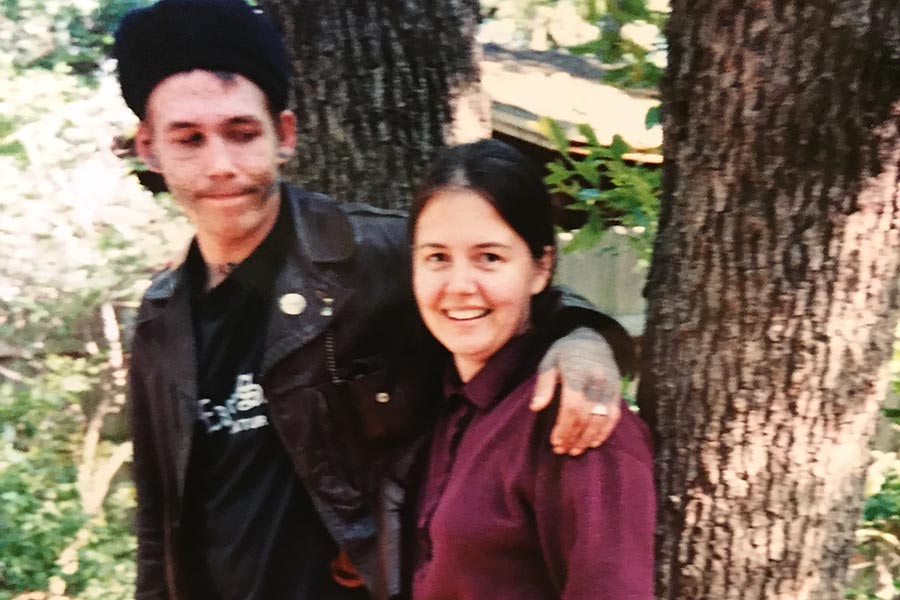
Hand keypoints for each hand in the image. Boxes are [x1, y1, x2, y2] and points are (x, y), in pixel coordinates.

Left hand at [531, 327, 621, 455]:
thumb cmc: (566, 352)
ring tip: (575, 451)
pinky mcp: (617, 391)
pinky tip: (594, 443)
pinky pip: (614, 415)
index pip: (572, 406)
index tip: (554, 441)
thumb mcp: (549, 360)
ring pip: (601, 419)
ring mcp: (609, 386)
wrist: (594, 338)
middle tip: (561, 450)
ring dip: (587, 438)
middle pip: (586, 416)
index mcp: (577, 372)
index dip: (563, 427)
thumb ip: (543, 384)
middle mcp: (596, 380)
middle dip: (573, 436)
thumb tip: (535, 407)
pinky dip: (605, 431)